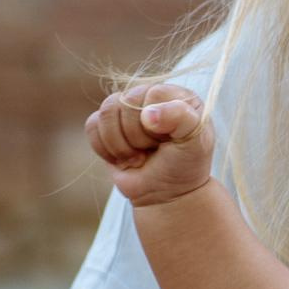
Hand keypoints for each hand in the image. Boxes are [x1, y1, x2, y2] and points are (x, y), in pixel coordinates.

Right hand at [87, 80, 219, 206]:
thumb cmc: (185, 166)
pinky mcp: (106, 126)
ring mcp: (126, 111)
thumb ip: (181, 119)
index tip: (168, 142)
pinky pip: (92, 126)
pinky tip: (123, 159)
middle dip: (137, 136)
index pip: (152, 95)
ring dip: (120, 144)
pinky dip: (105, 148)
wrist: (167, 194)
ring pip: (106, 113)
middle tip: (152, 151)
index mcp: (176, 95)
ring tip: (138, 156)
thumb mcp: (196, 142)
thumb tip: (147, 114)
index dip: (156, 123)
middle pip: (125, 101)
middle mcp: (149, 97)